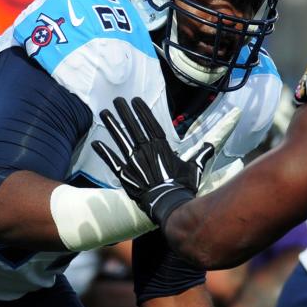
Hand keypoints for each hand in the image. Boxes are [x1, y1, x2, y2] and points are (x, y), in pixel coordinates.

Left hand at [92, 97, 213, 225]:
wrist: (170, 206)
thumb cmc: (183, 188)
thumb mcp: (195, 169)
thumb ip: (200, 155)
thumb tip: (210, 146)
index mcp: (161, 148)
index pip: (150, 125)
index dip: (142, 112)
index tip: (135, 101)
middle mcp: (146, 152)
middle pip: (133, 128)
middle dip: (125, 113)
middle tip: (117, 101)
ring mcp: (134, 163)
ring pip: (121, 140)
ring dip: (112, 126)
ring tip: (104, 113)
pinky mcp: (126, 176)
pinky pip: (113, 162)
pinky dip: (105, 153)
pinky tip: (96, 143)